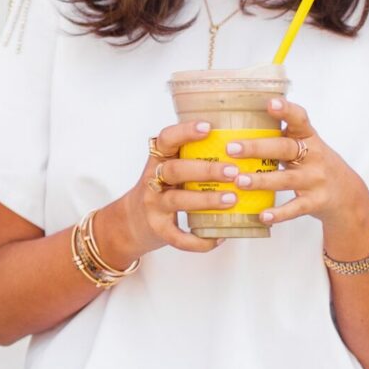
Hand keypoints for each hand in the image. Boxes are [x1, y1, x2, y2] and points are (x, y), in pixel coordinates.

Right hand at [96, 117, 235, 262]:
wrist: (129, 223)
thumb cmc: (161, 191)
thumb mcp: (169, 170)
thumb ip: (192, 159)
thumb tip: (240, 149)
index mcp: (159, 160)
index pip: (166, 139)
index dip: (185, 131)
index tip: (208, 127)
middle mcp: (153, 180)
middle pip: (175, 170)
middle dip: (205, 170)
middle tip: (233, 171)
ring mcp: (153, 205)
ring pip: (177, 200)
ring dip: (206, 200)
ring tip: (231, 199)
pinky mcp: (157, 229)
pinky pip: (178, 237)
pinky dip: (199, 240)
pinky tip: (219, 238)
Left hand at [243, 97, 368, 258]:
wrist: (347, 194)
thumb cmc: (315, 164)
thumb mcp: (306, 146)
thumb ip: (282, 137)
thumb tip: (238, 128)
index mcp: (309, 137)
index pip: (299, 119)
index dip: (286, 110)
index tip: (270, 103)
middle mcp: (314, 156)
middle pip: (285, 149)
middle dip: (257, 148)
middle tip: (232, 148)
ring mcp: (316, 179)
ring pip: (286, 179)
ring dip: (261, 181)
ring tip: (239, 181)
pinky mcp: (316, 202)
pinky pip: (295, 208)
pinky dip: (279, 213)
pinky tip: (263, 215)